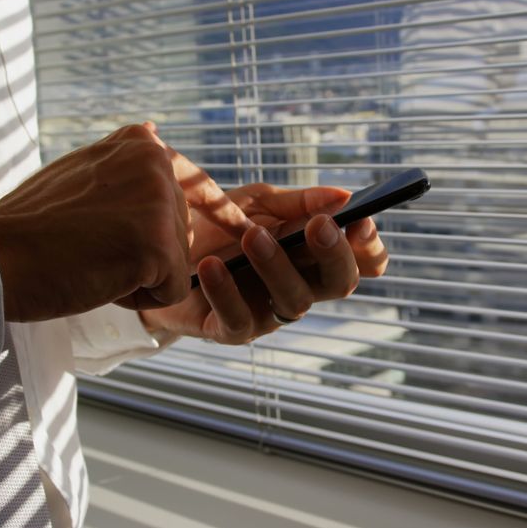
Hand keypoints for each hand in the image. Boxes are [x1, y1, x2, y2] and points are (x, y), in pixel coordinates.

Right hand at [0, 123, 250, 321]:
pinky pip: (171, 292)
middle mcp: (157, 163)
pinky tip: (98, 277)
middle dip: (137, 253)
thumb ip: (122, 161)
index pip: (172, 203)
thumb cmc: (31, 224)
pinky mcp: (158, 245)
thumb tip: (155, 130)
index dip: (134, 228)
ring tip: (89, 257)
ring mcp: (159, 202)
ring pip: (175, 264)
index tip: (93, 226)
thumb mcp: (82, 170)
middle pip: (177, 234)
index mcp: (142, 144)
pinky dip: (135, 299)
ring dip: (135, 275)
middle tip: (85, 244)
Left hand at [140, 184, 389, 343]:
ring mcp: (269, 312)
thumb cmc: (215, 226)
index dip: (369, 246)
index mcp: (312, 254)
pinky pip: (240, 320)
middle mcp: (300, 285)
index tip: (360, 220)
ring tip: (252, 236)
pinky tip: (210, 267)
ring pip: (294, 301)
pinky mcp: (230, 331)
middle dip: (334, 254)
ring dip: (277, 266)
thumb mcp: (254, 203)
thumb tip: (343, 196)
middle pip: (341, 282)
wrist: (157, 250)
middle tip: (319, 226)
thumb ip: (297, 202)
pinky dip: (226, 291)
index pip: (362, 260)